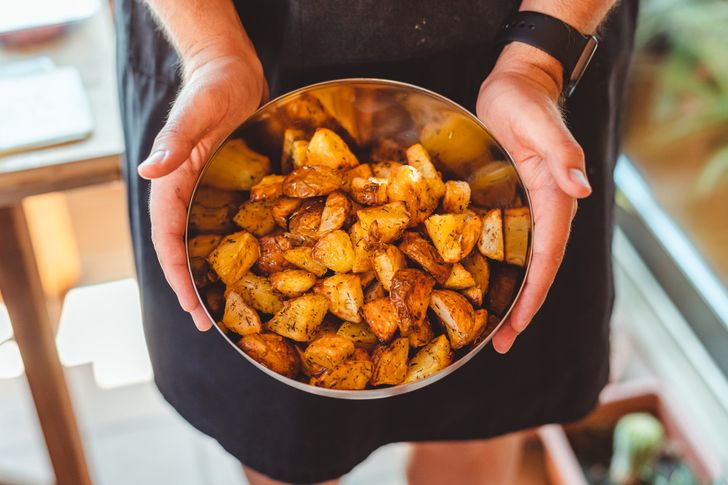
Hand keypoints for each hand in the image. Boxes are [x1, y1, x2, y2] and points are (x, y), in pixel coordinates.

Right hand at [138, 52, 265, 330]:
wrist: (231, 70)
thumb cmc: (213, 85)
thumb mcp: (198, 110)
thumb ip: (175, 139)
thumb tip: (150, 170)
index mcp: (172, 182)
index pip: (168, 239)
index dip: (177, 275)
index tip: (191, 306)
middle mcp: (185, 193)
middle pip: (182, 250)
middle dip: (192, 288)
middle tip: (208, 325)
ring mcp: (205, 193)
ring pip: (202, 243)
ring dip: (210, 276)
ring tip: (224, 310)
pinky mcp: (225, 188)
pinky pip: (224, 226)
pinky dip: (230, 251)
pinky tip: (248, 269)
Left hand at [476, 43, 591, 352]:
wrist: (518, 83)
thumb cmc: (526, 100)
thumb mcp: (541, 123)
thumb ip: (561, 154)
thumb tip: (581, 191)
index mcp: (554, 197)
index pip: (547, 256)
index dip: (534, 292)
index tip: (518, 323)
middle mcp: (545, 209)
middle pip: (537, 269)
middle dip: (521, 309)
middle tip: (499, 345)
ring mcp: (527, 207)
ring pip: (523, 262)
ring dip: (510, 296)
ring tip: (491, 331)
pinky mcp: (509, 201)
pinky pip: (506, 242)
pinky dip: (498, 269)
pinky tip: (479, 285)